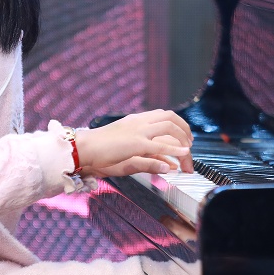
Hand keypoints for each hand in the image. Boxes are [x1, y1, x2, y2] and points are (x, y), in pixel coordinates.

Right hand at [75, 110, 193, 175]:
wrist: (83, 147)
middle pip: (169, 117)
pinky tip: (184, 153)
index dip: (176, 123)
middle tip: (190, 142)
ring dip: (182, 138)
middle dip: (184, 128)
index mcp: (135, 120)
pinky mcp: (136, 144)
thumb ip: (144, 151)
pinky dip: (175, 149)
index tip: (183, 135)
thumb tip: (164, 159)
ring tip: (189, 149)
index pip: (162, 114)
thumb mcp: (125, 147)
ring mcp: (138, 131)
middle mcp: (138, 122)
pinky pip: (160, 145)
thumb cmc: (99, 149)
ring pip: (168, 127)